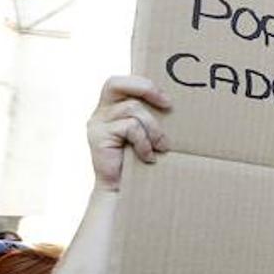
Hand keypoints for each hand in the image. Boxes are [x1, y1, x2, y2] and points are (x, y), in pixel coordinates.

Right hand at [87, 76, 171, 191]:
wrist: (123, 191)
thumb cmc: (140, 162)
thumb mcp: (147, 134)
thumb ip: (151, 118)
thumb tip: (176, 105)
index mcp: (111, 108)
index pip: (119, 82)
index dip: (142, 83)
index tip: (167, 99)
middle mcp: (100, 113)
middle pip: (115, 84)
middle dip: (146, 89)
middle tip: (167, 105)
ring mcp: (97, 124)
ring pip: (132, 109)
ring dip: (153, 128)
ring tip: (161, 146)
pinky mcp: (98, 137)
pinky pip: (129, 128)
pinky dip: (144, 142)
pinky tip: (148, 157)